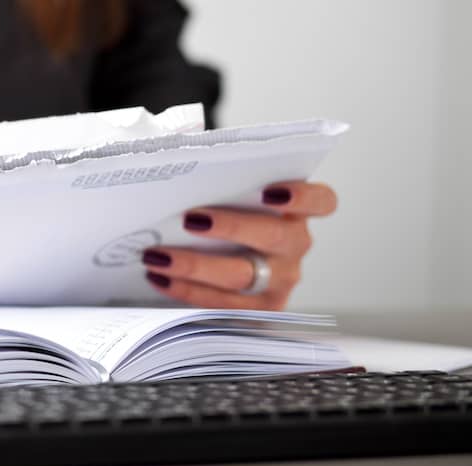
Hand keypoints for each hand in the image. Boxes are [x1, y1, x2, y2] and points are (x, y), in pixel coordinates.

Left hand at [141, 181, 337, 309]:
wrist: (217, 260)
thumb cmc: (221, 214)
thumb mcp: (224, 190)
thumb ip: (215, 170)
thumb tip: (180, 143)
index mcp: (297, 212)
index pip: (320, 201)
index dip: (302, 196)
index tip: (270, 192)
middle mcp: (295, 247)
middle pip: (274, 237)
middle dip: (230, 227)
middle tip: (190, 219)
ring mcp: (279, 281)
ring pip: (241, 276)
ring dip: (195, 265)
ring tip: (157, 256)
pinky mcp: (258, 310)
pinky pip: (222, 303)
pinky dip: (186, 290)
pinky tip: (158, 277)